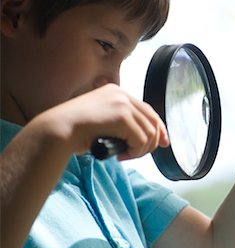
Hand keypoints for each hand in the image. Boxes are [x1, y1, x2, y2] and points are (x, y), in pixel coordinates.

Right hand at [37, 84, 168, 159]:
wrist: (58, 130)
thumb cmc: (75, 131)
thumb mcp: (102, 122)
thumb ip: (122, 124)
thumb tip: (147, 138)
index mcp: (116, 92)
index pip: (147, 110)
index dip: (158, 128)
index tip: (163, 142)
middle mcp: (122, 94)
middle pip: (152, 120)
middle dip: (153, 141)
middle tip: (137, 154)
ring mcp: (123, 103)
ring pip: (149, 132)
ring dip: (141, 149)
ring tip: (125, 155)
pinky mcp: (122, 115)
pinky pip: (141, 139)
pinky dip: (135, 151)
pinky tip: (121, 154)